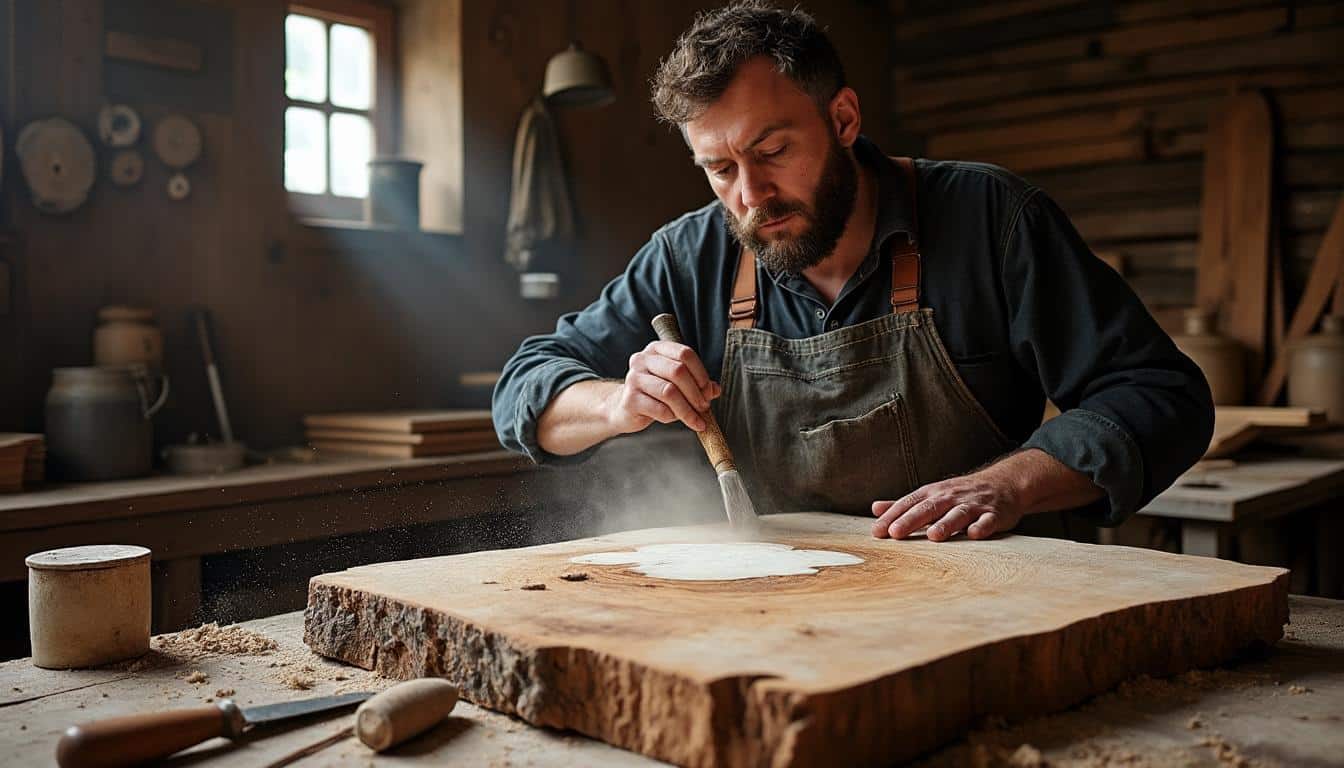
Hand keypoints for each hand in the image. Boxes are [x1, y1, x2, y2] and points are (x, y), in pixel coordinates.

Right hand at [605, 340, 720, 434]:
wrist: (624, 408)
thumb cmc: (653, 393)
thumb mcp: (676, 384)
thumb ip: (696, 383)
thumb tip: (715, 389)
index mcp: (657, 349)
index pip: (685, 354)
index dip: (701, 372)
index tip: (708, 390)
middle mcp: (643, 359)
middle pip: (678, 371)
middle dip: (695, 393)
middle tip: (704, 407)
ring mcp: (634, 378)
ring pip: (669, 392)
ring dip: (687, 409)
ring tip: (695, 419)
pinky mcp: (630, 399)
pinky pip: (659, 409)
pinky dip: (672, 416)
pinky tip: (673, 418)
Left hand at [870, 470, 1025, 541]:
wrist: (1003, 483)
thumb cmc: (961, 493)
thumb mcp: (931, 494)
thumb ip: (904, 504)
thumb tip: (875, 508)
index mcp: (933, 493)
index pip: (909, 504)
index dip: (892, 517)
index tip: (877, 532)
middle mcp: (951, 497)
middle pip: (929, 508)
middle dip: (911, 520)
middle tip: (895, 533)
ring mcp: (973, 504)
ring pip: (958, 514)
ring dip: (945, 524)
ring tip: (932, 536)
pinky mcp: (994, 514)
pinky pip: (988, 520)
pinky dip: (981, 526)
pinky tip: (974, 534)